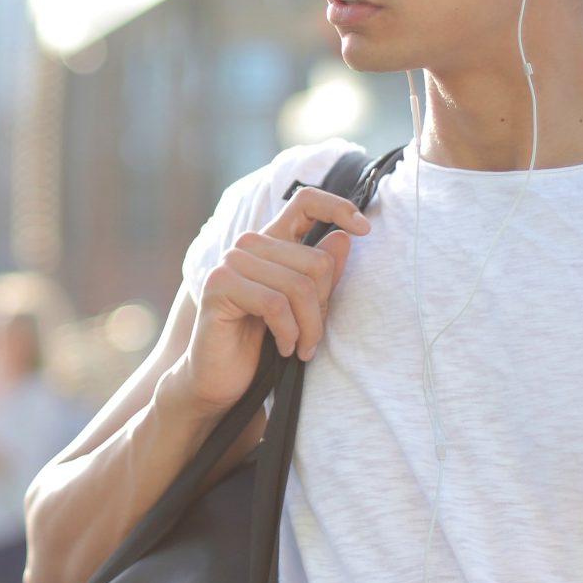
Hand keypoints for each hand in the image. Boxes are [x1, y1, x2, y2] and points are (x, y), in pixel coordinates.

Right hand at [167, 184, 366, 414]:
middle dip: (323, 306)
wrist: (221, 380)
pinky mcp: (218, 285)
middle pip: (316, 261)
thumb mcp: (303, 310)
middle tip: (314, 336)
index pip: (305, 202)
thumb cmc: (262, 344)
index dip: (338, 207)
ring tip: (301, 348)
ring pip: (298, 286)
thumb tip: (344, 238)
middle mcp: (249, 245)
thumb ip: (322, 276)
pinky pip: (274, 304)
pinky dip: (288, 332)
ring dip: (308, 327)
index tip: (364, 229)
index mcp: (272, 243)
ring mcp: (231, 262)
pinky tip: (284, 348)